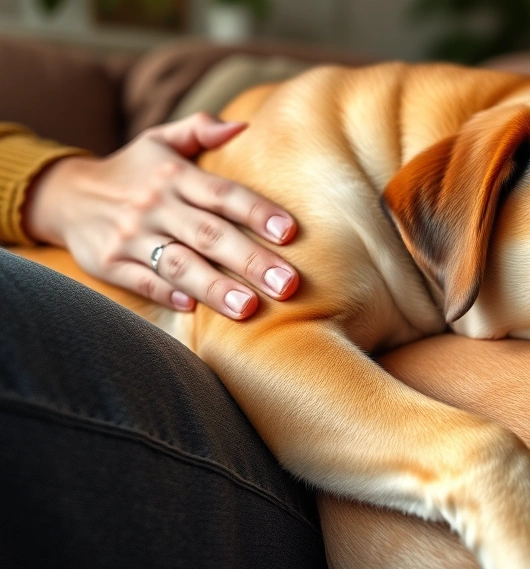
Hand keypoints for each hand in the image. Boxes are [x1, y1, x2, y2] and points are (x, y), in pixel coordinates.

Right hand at [23, 113, 298, 319]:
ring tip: (249, 308)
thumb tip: (243, 126)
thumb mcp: (161, 140)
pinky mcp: (108, 263)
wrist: (65, 195)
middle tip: (287, 284)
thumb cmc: (133, 170)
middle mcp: (155, 205)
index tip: (291, 232)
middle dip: (250, 260)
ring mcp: (130, 236)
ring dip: (215, 287)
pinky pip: (142, 282)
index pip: (224, 194)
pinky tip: (194, 309)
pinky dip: (167, 295)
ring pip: (179, 264)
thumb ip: (200, 129)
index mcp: (175, 175)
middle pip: (209, 234)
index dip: (258, 212)